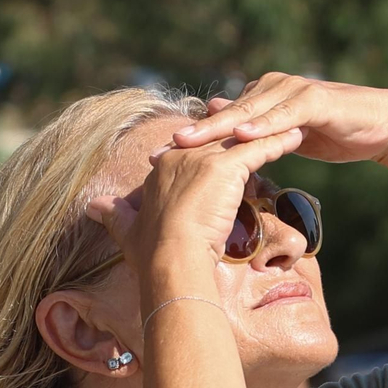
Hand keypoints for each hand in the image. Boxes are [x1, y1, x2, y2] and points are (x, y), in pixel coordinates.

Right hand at [85, 127, 303, 272]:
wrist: (171, 262)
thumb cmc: (152, 256)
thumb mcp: (127, 231)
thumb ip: (112, 215)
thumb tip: (91, 206)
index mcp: (161, 168)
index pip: (193, 149)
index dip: (213, 148)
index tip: (230, 148)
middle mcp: (180, 156)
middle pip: (219, 138)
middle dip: (244, 134)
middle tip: (268, 125)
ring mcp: (202, 159)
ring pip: (241, 139)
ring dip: (267, 132)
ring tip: (291, 126)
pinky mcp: (224, 168)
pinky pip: (258, 149)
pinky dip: (278, 143)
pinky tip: (296, 138)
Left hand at [172, 73, 387, 164]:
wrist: (379, 124)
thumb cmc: (331, 132)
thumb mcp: (286, 135)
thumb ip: (254, 132)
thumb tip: (218, 122)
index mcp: (261, 98)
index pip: (220, 119)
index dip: (191, 136)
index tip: (158, 156)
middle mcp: (272, 88)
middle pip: (227, 112)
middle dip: (194, 131)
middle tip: (164, 146)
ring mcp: (293, 91)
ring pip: (250, 111)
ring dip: (220, 126)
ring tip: (191, 140)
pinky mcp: (315, 101)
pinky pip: (284, 115)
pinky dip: (263, 126)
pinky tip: (242, 136)